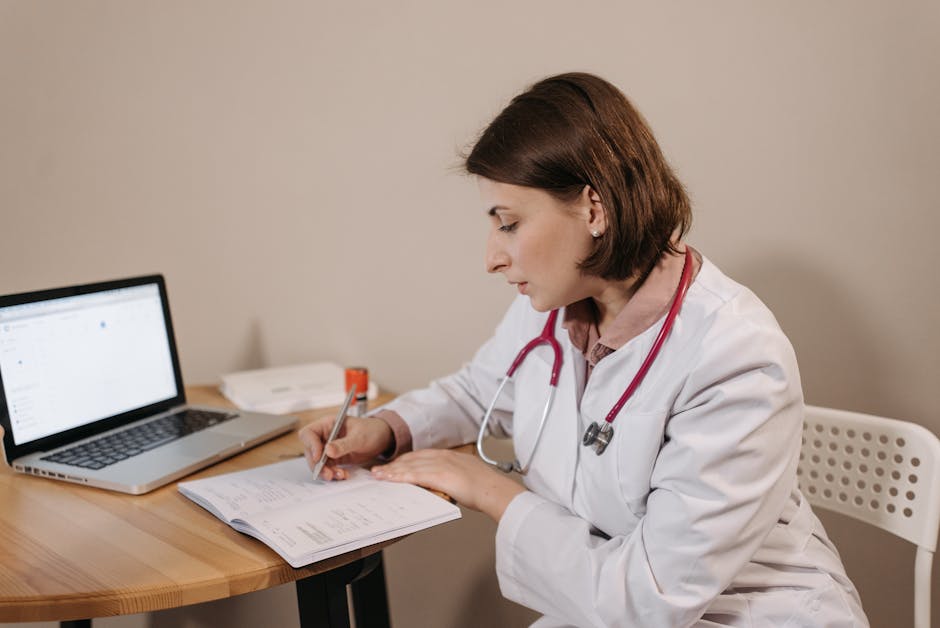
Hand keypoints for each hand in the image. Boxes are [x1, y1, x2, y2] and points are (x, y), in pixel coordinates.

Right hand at [298, 416, 392, 480]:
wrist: (382, 438)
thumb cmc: (371, 430)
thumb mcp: (359, 437)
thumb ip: (344, 444)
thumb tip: (328, 451)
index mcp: (327, 424)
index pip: (309, 433)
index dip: (310, 445)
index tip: (318, 457)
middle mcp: (325, 436)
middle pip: (311, 451)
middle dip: (318, 464)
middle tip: (328, 474)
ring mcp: (329, 448)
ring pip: (318, 463)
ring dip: (326, 471)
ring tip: (340, 475)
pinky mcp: (335, 459)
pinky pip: (328, 468)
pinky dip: (333, 474)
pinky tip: (343, 475)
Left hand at [371, 450, 525, 520]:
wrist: (493, 490)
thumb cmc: (485, 488)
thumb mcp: (467, 476)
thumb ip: (453, 477)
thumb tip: (445, 484)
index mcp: (451, 456)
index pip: (422, 455)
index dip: (406, 460)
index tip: (395, 464)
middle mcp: (443, 457)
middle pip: (412, 458)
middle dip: (394, 464)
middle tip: (380, 469)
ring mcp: (440, 465)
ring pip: (409, 466)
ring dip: (391, 471)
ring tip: (378, 475)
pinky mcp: (438, 475)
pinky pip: (413, 475)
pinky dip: (398, 476)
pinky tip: (388, 479)